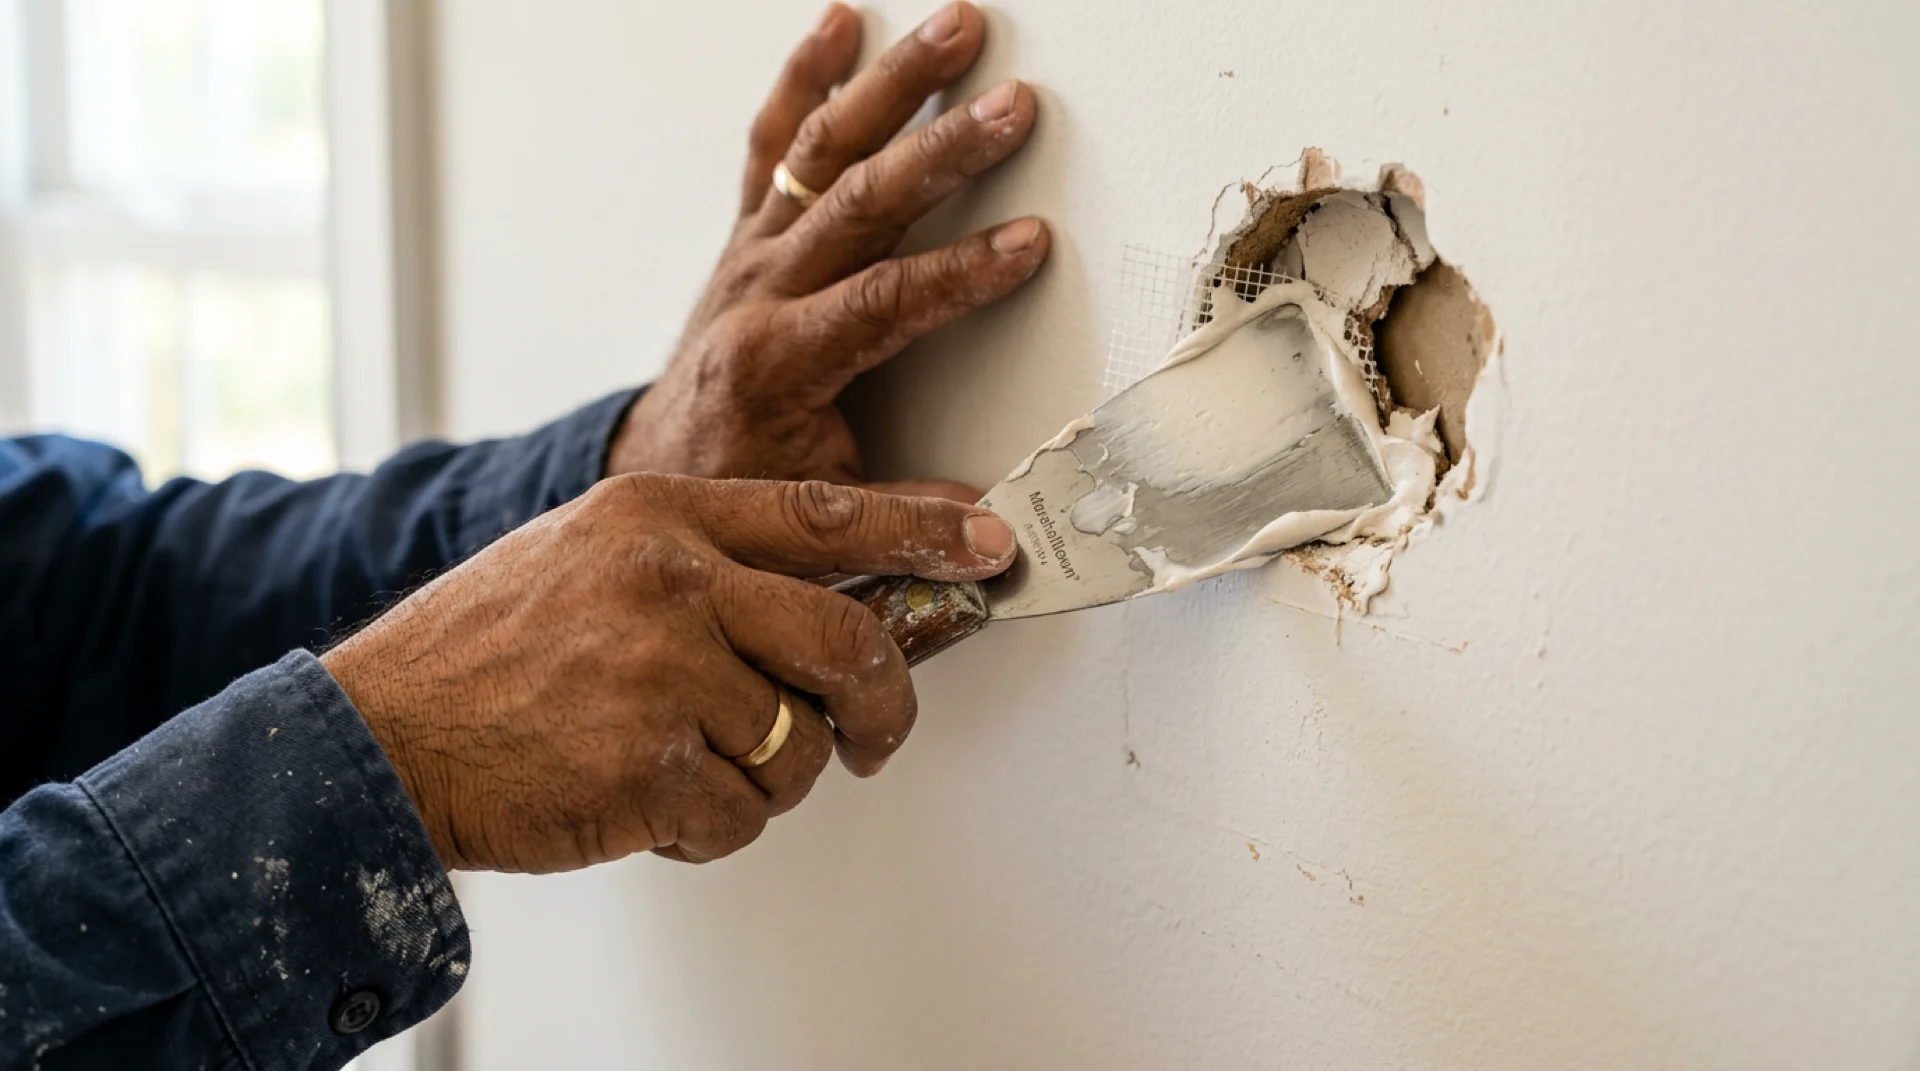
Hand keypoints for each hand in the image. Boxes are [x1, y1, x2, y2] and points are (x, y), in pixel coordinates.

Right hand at [321, 476, 1016, 872]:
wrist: (377, 734)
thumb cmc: (489, 652)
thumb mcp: (594, 557)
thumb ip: (710, 566)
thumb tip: (840, 603)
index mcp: (662, 516)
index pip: (826, 513)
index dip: (925, 530)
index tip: (988, 545)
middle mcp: (670, 581)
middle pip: (849, 640)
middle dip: (886, 703)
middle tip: (879, 734)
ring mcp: (660, 672)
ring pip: (802, 744)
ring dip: (772, 778)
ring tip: (697, 769)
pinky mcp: (646, 767)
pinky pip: (746, 818)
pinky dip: (713, 831)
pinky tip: (652, 806)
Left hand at [607, 2, 1047, 499]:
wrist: (653, 469)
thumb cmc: (730, 483)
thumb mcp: (811, 515)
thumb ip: (895, 515)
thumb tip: (982, 528)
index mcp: (778, 361)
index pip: (885, 302)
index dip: (962, 273)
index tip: (1029, 244)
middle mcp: (759, 289)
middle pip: (860, 200)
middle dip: (943, 149)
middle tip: (1012, 108)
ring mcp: (753, 251)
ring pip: (823, 149)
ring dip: (891, 84)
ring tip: (954, 30)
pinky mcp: (749, 233)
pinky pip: (771, 141)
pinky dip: (804, 77)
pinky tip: (840, 25)